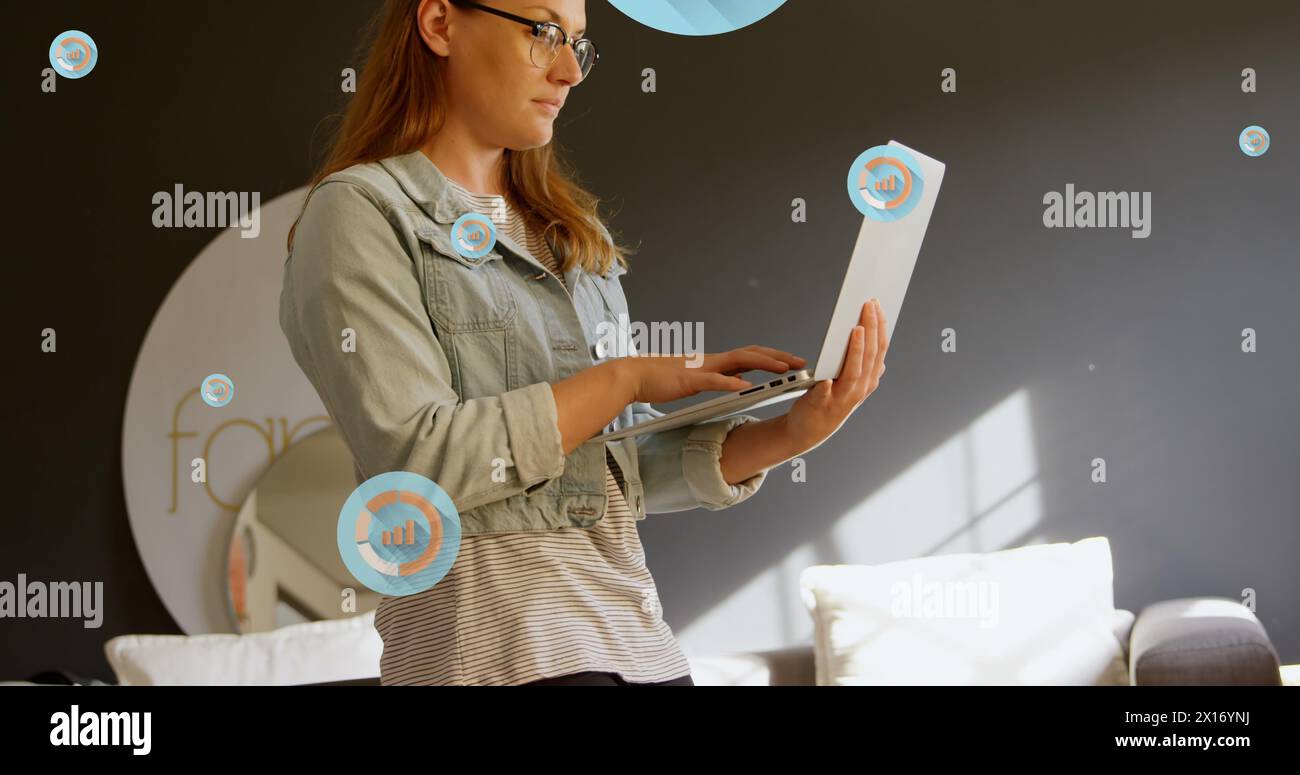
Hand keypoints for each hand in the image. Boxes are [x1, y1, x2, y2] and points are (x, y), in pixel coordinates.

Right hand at [616, 346, 806, 404]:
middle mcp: (711, 360)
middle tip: (802, 362)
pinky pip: (713, 381)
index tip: (792, 362)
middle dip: (778, 357)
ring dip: (764, 364)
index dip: (772, 357)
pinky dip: (730, 383)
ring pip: (739, 361)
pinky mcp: (688, 380)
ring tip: (784, 370)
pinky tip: (746, 387)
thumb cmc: (659, 381)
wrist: (632, 376)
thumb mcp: (695, 382)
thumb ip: (717, 381)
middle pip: (752, 354)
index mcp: (713, 362)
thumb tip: (740, 385)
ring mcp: (701, 368)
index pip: (749, 356)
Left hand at [781, 299, 886, 451]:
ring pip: (854, 371)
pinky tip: (827, 376)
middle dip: (871, 327)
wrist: (809, 429)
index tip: (876, 304)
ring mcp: (842, 398)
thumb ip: (864, 364)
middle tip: (867, 305)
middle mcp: (860, 388)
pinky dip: (827, 385)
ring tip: (856, 328)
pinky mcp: (821, 405)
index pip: (879, 348)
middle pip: (869, 355)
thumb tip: (876, 342)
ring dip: (856, 349)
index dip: (880, 325)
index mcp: (868, 379)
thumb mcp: (852, 382)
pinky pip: (825, 393)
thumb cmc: (830, 399)